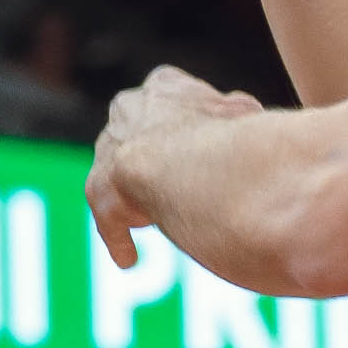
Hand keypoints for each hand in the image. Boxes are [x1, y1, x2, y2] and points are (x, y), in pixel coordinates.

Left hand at [85, 62, 259, 262]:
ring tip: (150, 216)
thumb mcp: (244, 116)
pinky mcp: (100, 189)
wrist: (185, 163)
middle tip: (168, 177)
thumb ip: (241, 116)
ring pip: (115, 170)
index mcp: (166, 88)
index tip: (196, 136)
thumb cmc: (225, 136)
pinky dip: (118, 236)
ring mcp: (109, 150)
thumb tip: (246, 115)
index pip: (168, 92)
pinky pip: (107, 216)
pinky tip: (128, 259)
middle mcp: (128, 112)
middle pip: (134, 129)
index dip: (184, 116)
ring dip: (131, 191)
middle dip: (150, 151)